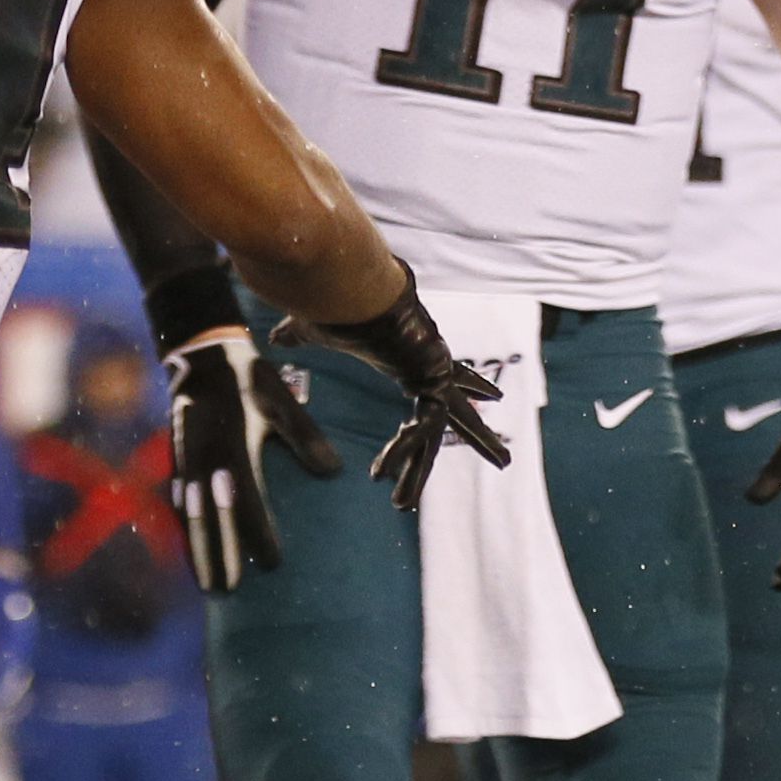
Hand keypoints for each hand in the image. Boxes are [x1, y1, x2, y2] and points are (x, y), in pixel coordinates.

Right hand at [163, 322, 338, 594]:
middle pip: (212, 518)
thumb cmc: (250, 380)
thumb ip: (306, 438)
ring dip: (197, 549)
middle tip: (228, 589)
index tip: (271, 564)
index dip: (258, 534)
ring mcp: (186, 461)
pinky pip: (177, 500)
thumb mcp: (282, 402)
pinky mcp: (176, 458)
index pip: (247, 503)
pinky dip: (184, 528)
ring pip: (190, 515)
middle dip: (219, 555)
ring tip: (206, 582)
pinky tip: (190, 548)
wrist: (202, 355)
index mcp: (234, 448)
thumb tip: (333, 472)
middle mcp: (205, 460)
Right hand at [301, 280, 511, 512]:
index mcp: (415, 357)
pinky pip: (419, 429)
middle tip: (505, 460)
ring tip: (451, 491)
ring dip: (447, 460)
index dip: (470, 384)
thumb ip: (300, 337)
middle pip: (462, 412)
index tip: (493, 395)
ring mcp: (435, 376)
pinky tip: (381, 474)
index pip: (449, 378)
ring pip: (445, 431)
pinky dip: (399, 451)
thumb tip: (275, 338)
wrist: (354, 289)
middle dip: (482, 436)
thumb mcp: (314, 329)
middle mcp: (433, 369)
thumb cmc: (339, 305)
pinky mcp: (431, 383)